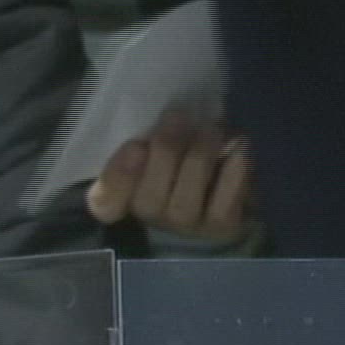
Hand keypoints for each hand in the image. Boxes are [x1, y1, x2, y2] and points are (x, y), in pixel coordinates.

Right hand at [86, 110, 254, 245]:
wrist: (228, 182)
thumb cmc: (185, 151)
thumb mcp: (160, 139)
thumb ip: (150, 135)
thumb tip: (165, 120)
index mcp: (126, 193)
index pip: (104, 203)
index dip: (117, 178)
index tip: (135, 146)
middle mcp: (152, 218)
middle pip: (148, 200)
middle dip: (165, 152)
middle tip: (179, 116)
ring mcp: (187, 227)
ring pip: (184, 202)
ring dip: (199, 158)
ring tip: (212, 128)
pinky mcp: (222, 229)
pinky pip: (223, 207)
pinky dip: (233, 175)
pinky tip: (239, 148)